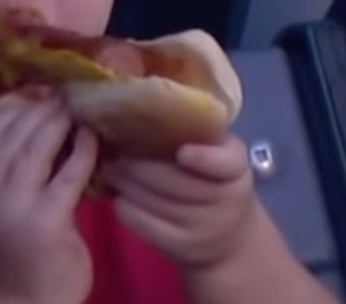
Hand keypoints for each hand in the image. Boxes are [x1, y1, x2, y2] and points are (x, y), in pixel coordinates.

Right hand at [0, 90, 98, 303]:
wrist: (27, 303)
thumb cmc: (18, 251)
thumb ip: (7, 171)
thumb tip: (33, 123)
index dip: (11, 108)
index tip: (33, 91)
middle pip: (12, 134)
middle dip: (38, 108)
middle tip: (61, 92)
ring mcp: (16, 205)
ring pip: (36, 148)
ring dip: (58, 122)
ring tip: (75, 106)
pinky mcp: (47, 220)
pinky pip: (68, 175)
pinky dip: (81, 152)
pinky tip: (92, 139)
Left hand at [99, 134, 256, 271]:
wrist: (229, 238)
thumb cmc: (215, 179)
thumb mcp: (220, 153)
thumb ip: (196, 132)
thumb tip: (141, 101)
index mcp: (235, 168)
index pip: (226, 163)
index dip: (204, 159)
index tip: (182, 152)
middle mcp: (223, 200)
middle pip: (169, 179)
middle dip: (132, 160)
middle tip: (111, 145)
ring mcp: (201, 227)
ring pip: (146, 197)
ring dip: (120, 178)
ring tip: (110, 163)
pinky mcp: (179, 246)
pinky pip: (137, 218)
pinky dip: (122, 201)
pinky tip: (117, 190)